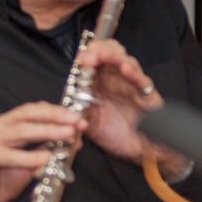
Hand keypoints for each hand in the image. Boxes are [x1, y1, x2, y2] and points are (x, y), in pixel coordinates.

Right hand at [0, 102, 84, 201]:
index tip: (78, 117)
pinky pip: (8, 156)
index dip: (57, 111)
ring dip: (47, 131)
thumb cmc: (0, 178)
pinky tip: (45, 158)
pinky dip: (29, 157)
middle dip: (55, 116)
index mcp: (6, 124)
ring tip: (67, 134)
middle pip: (27, 114)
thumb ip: (47, 148)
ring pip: (20, 130)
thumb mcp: (29, 161)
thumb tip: (74, 140)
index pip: (33, 110)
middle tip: (76, 121)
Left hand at [74, 39, 185, 176]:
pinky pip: (142, 81)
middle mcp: (117, 79)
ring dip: (114, 57)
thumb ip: (75, 107)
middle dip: (99, 50)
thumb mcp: (87, 120)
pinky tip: (125, 69)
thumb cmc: (114, 133)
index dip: (88, 54)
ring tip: (103, 56)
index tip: (80, 60)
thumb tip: (53, 101)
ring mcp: (133, 86)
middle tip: (89, 57)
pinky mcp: (148, 96)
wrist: (136, 150)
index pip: (96, 58)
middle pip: (112, 52)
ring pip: (127, 61)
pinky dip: (134, 74)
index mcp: (101, 82)